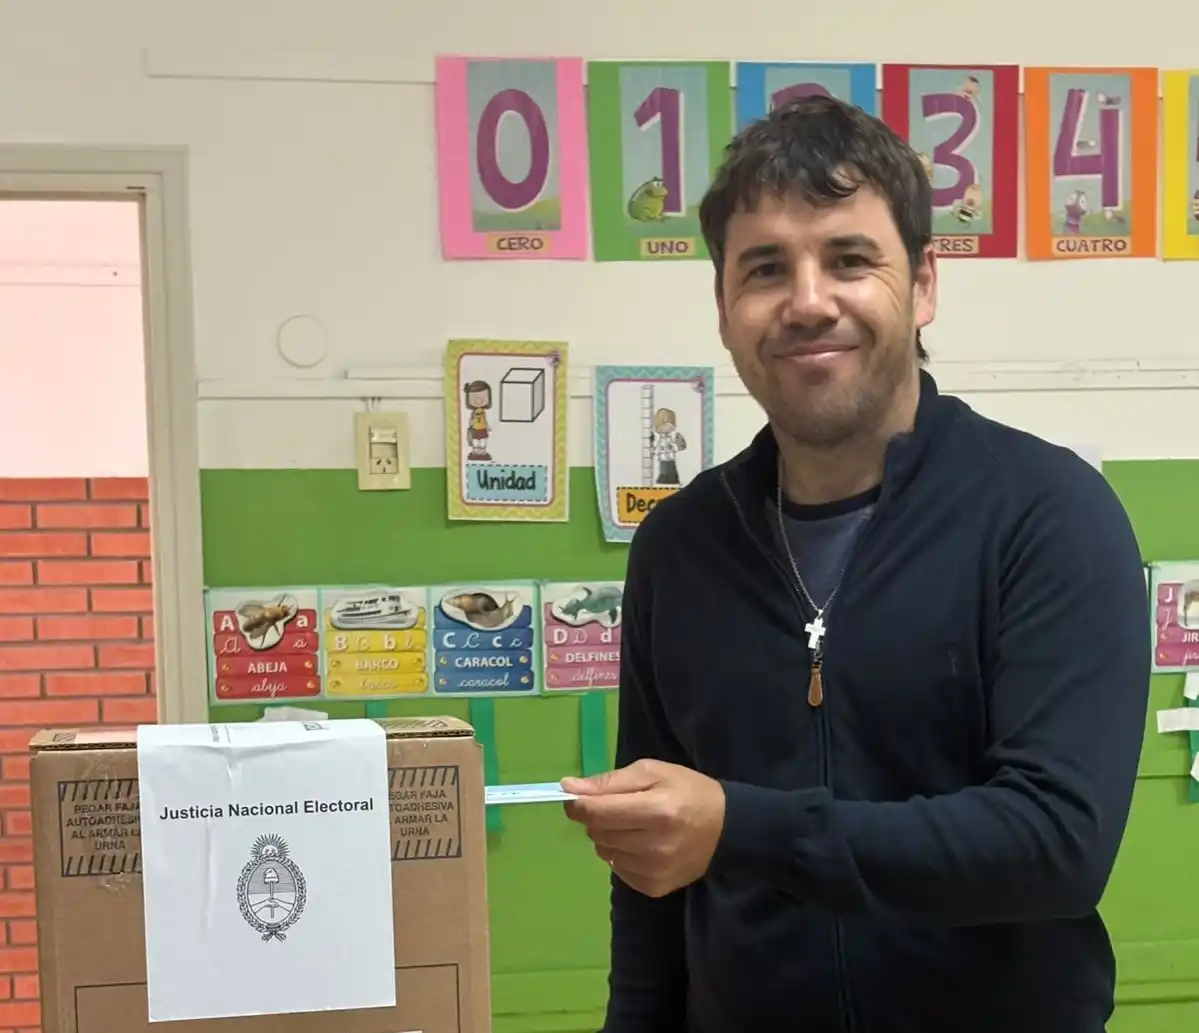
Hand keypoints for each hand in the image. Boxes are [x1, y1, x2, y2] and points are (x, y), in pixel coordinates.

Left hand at [561, 759, 725, 897]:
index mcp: (657, 811)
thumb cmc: (688, 792)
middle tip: (619, 808)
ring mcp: (654, 871)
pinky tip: (642, 845)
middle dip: (598, 817)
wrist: (726, 830)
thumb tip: (569, 787)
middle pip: (597, 832)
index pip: (597, 812)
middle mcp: (655, 846)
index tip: (575, 796)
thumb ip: (610, 781)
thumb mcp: (653, 772)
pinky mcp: (654, 888)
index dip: (578, 803)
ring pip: (603, 852)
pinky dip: (621, 854)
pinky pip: (616, 869)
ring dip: (610, 837)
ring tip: (635, 826)